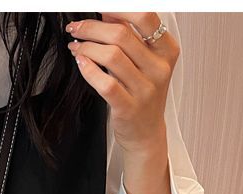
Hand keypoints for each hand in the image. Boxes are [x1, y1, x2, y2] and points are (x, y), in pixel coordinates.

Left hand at [66, 13, 179, 154]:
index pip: (146, 17)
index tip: (99, 9)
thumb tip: (108, 14)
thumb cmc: (142, 95)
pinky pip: (104, 83)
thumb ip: (131, 38)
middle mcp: (159, 68)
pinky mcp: (128, 107)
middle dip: (92, 27)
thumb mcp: (145, 63)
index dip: (119, 9)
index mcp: (167, 51)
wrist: (145, 133)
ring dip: (86, 47)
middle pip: (122, 35)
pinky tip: (80, 63)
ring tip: (76, 46)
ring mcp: (145, 89)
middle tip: (76, 28)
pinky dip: (88, 69)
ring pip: (111, 56)